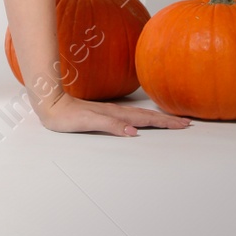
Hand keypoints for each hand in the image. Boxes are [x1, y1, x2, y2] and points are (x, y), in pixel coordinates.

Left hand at [37, 91, 192, 135]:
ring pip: (138, 115)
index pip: (145, 119)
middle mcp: (115, 112)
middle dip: (166, 120)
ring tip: (170, 120)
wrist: (50, 103)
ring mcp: (109, 112)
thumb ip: (111, 125)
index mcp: (115, 114)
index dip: (164, 122)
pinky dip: (140, 118)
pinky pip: (128, 116)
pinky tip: (140, 122)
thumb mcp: (88, 122)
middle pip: (146, 116)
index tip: (182, 124)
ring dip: (156, 118)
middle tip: (185, 122)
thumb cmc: (66, 115)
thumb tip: (134, 131)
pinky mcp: (102, 113)